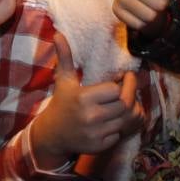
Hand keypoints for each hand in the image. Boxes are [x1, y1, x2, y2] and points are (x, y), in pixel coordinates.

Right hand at [30, 32, 144, 169]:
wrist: (52, 135)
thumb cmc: (61, 102)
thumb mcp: (63, 80)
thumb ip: (65, 57)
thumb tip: (58, 34)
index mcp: (83, 98)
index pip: (115, 90)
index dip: (119, 85)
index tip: (119, 80)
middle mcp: (90, 116)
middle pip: (123, 105)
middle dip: (127, 97)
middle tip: (126, 91)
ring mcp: (95, 133)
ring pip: (124, 120)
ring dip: (124, 112)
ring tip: (119, 105)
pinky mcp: (98, 146)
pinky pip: (118, 134)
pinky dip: (118, 128)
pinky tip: (110, 121)